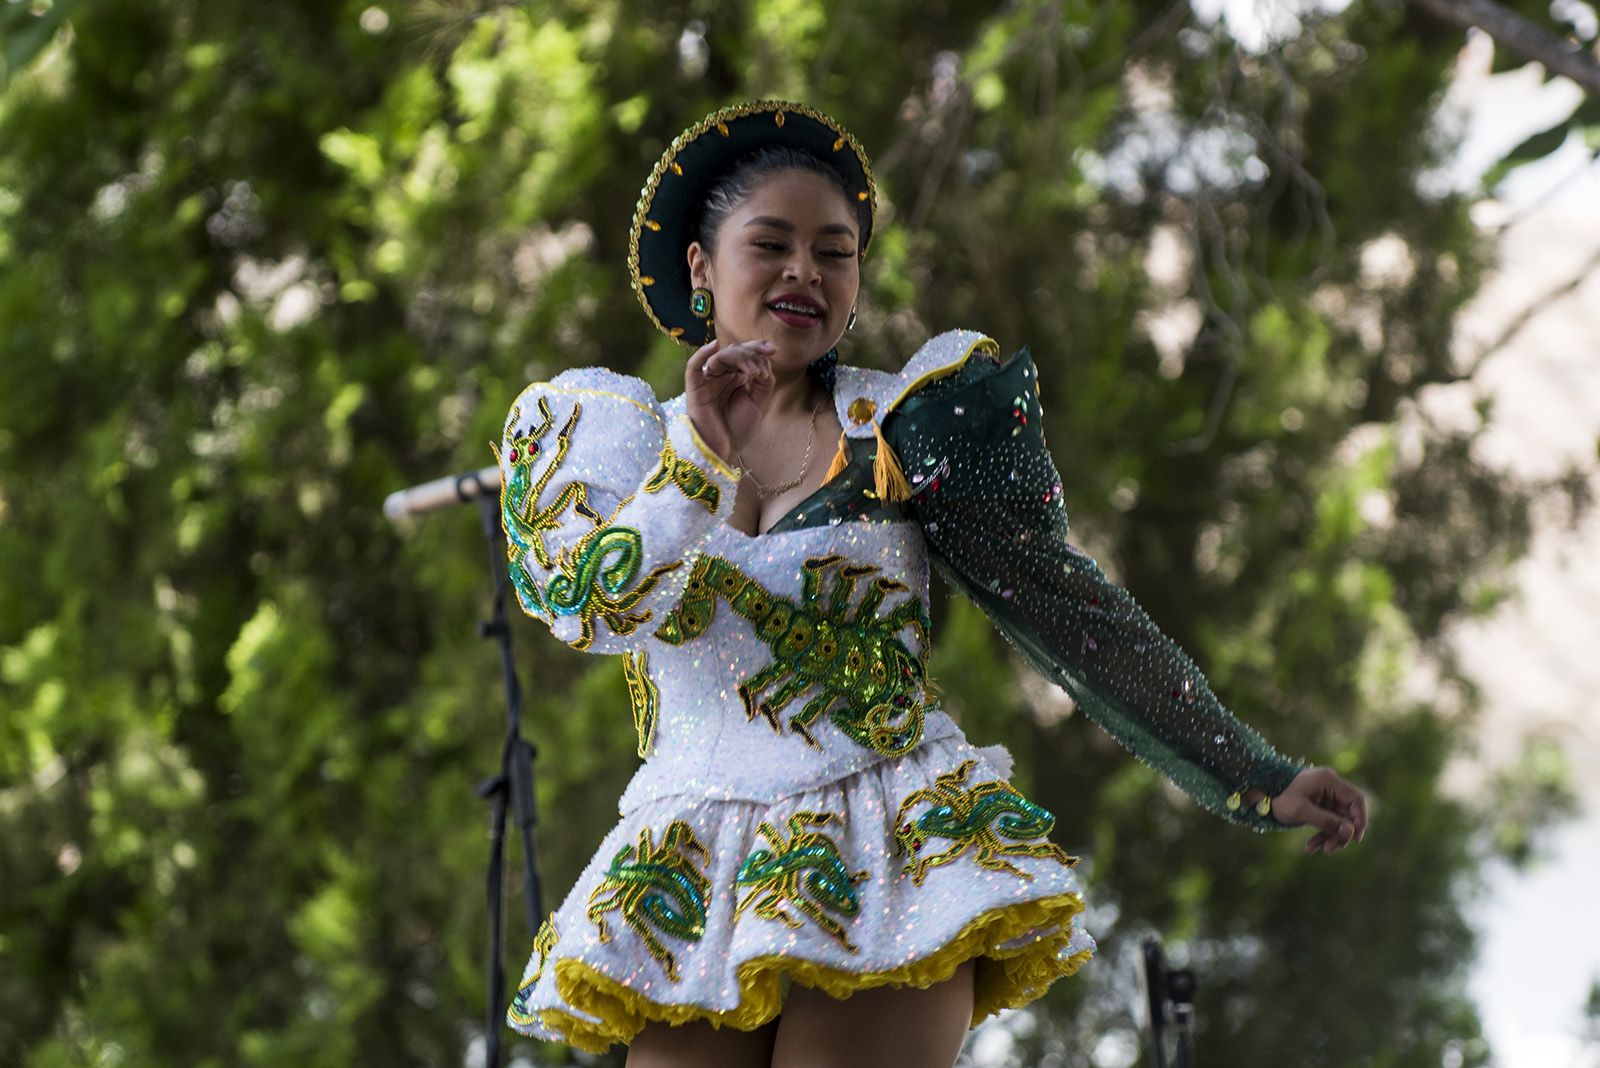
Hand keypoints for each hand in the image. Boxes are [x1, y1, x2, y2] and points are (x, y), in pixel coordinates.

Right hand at [685, 337, 774, 463]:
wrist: (723, 451)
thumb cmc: (737, 429)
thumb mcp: (757, 403)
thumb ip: (763, 382)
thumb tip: (764, 362)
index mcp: (735, 378)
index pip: (745, 355)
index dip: (757, 348)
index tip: (773, 350)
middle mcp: (721, 376)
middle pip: (733, 352)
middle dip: (751, 352)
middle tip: (765, 358)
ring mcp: (707, 381)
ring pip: (719, 357)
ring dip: (738, 358)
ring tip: (753, 372)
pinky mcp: (695, 389)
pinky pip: (693, 367)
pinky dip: (701, 354)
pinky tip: (714, 346)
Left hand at [1257, 767, 1368, 854]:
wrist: (1260, 794)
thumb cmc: (1279, 798)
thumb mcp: (1302, 811)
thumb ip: (1327, 821)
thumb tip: (1351, 833)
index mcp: (1328, 780)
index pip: (1356, 799)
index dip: (1360, 819)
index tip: (1355, 838)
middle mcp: (1330, 786)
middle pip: (1348, 813)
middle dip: (1340, 833)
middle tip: (1329, 849)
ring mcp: (1325, 796)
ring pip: (1338, 821)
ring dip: (1329, 837)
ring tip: (1314, 849)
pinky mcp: (1320, 805)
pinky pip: (1328, 822)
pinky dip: (1321, 835)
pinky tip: (1310, 847)